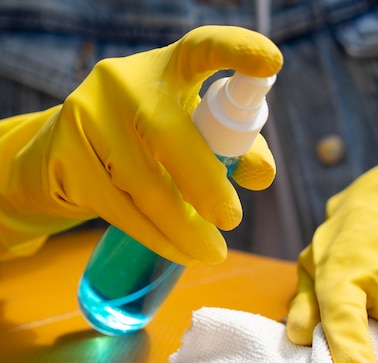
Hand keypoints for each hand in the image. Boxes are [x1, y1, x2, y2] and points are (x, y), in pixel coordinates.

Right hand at [0, 26, 282, 262]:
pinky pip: (121, 209)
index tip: (271, 62)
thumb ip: (233, 148)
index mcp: (166, 68)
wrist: (60, 154)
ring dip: (185, 228)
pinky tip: (181, 252)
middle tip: (232, 219)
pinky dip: (157, 237)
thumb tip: (262, 174)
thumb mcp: (187, 132)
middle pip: (170, 134)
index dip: (236, 51)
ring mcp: (88, 118)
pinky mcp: (65, 160)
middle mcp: (123, 83)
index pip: (200, 49)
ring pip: (145, 184)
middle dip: (207, 183)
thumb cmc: (145, 141)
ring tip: (213, 253)